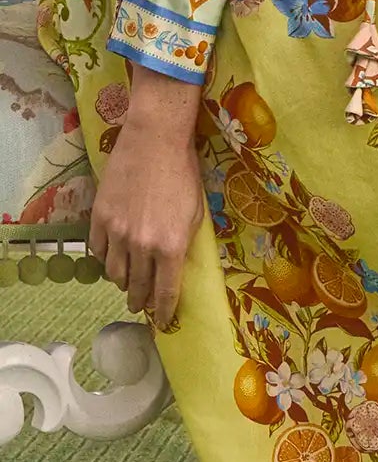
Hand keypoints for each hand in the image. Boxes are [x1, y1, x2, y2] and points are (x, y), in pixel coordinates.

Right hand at [89, 109, 204, 330]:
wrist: (155, 140)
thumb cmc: (183, 173)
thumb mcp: (194, 214)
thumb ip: (183, 244)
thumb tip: (174, 268)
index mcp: (171, 246)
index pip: (166, 292)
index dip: (165, 310)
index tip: (164, 320)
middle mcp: (142, 245)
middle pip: (137, 287)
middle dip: (140, 301)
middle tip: (140, 306)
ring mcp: (117, 233)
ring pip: (114, 273)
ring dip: (122, 282)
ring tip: (126, 283)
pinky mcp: (99, 218)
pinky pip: (98, 251)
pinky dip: (105, 260)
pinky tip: (112, 259)